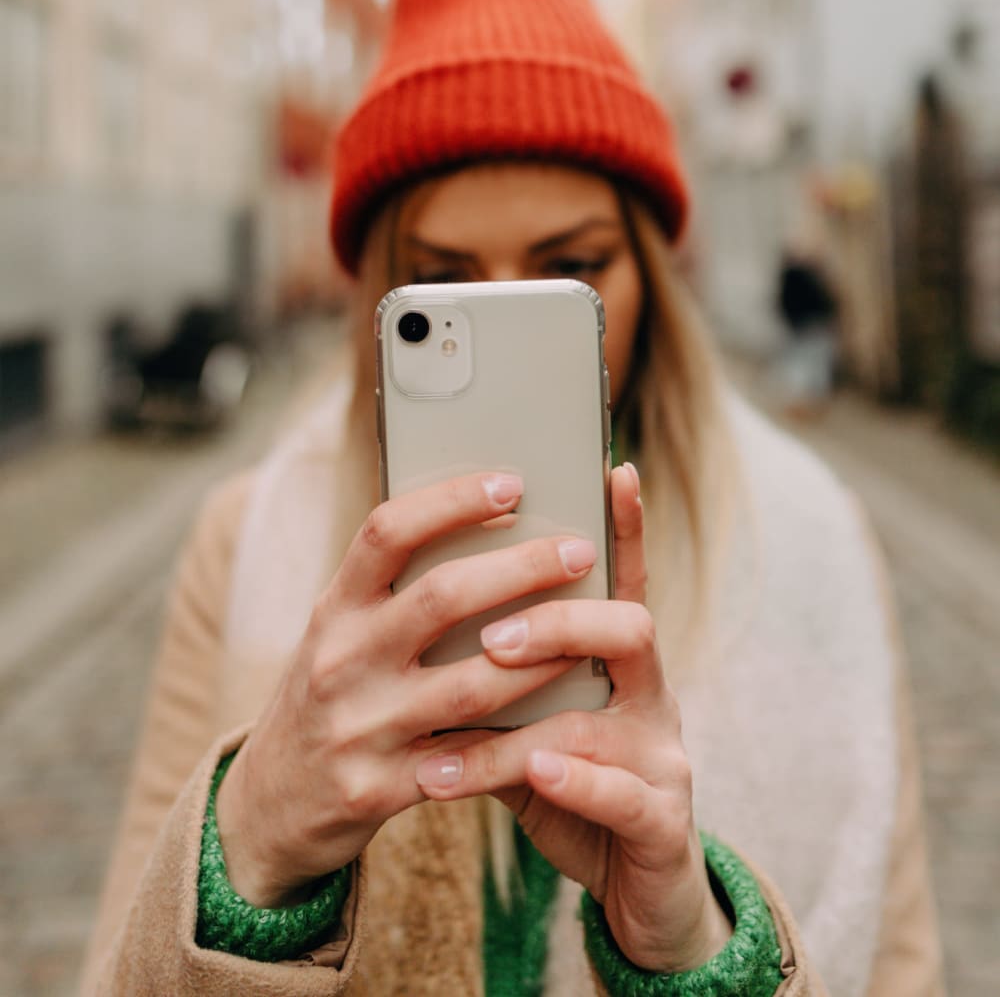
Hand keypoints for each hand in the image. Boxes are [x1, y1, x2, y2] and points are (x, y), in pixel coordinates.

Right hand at [215, 471, 597, 907]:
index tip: (514, 482)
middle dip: (522, 569)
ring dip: (543, 655)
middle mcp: (341, 659)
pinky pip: (473, 760)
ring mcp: (360, 727)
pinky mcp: (381, 788)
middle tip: (580, 552)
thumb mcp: (337, 634)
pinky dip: (526, 736)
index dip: (453, 501)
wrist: (269, 804)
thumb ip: (391, 592)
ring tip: (590, 630)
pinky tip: (569, 715)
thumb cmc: (327, 696)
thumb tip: (485, 529)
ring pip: (471, 683)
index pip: (387, 532)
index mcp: (333, 608)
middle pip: (442, 597)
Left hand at [415, 464, 732, 971]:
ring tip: (467, 712)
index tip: (610, 469)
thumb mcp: (526, 722)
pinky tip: (535, 775)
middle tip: (490, 635)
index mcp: (613, 665)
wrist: (629, 887)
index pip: (622, 581)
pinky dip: (574, 781)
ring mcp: (662, 754)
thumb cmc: (563, 785)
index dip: (623, 525)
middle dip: (557, 617)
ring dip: (534, 707)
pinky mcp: (662, 821)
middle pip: (628, 625)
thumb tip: (427, 616)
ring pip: (612, 707)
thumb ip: (495, 676)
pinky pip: (624, 794)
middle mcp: (648, 695)